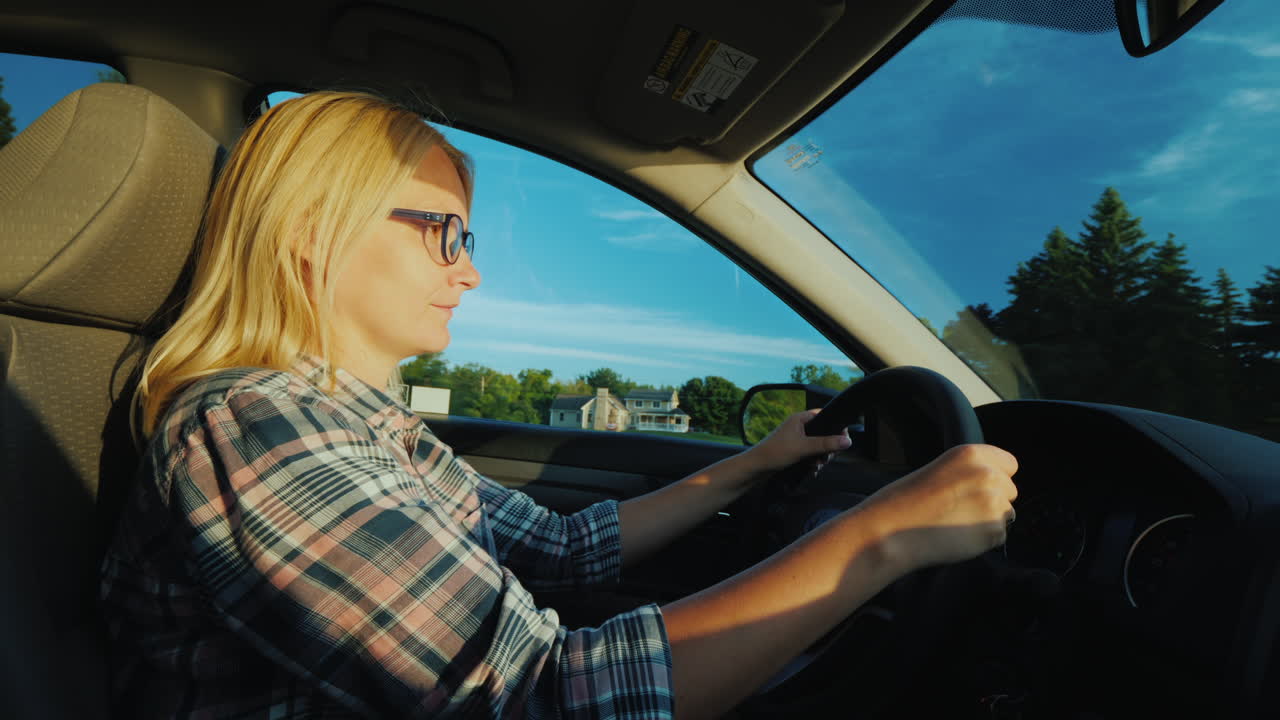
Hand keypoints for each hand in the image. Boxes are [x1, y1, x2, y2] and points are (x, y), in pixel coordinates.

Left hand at [744, 408, 852, 474]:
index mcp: (800, 419)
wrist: (756, 468)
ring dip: (821, 457)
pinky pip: (811, 454)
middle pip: (824, 433)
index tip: (842, 439)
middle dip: (828, 447)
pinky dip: (814, 462)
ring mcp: (797, 439)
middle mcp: (799, 426)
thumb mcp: (804, 448)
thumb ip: (826, 443)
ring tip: (817, 465)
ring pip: (818, 446)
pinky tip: (812, 470)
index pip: (824, 415)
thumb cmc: (775, 453)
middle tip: (827, 457)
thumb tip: (847, 441)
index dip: (835, 426)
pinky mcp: (795, 451)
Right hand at [855, 444, 1018, 572]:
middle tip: (960, 509)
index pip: (1010, 464)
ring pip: (1006, 514)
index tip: (977, 487)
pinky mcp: (993, 530)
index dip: (995, 476)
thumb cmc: (907, 502)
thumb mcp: (940, 470)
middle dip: (993, 500)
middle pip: (1010, 490)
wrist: (892, 531)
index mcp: (972, 454)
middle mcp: (988, 475)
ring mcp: (993, 503)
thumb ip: (971, 473)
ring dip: (988, 521)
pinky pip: (1000, 536)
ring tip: (955, 523)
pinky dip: (983, 540)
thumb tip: (997, 486)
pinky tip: (957, 536)